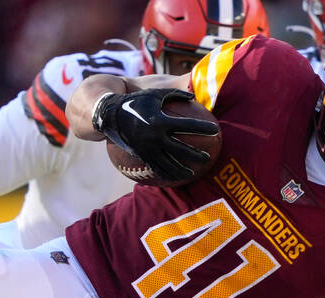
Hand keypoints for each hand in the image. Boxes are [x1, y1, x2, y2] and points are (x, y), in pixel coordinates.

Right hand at [92, 88, 218, 182]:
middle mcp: (155, 137)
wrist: (109, 115)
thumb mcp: (155, 94)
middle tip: (208, 158)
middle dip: (196, 155)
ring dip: (182, 170)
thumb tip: (194, 96)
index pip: (187, 126)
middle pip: (181, 150)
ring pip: (169, 164)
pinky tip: (174, 177)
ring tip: (193, 173)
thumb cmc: (136, 101)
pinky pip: (156, 167)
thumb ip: (175, 94)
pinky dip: (166, 173)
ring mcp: (148, 149)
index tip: (215, 131)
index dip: (202, 128)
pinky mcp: (141, 156)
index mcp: (161, 120)